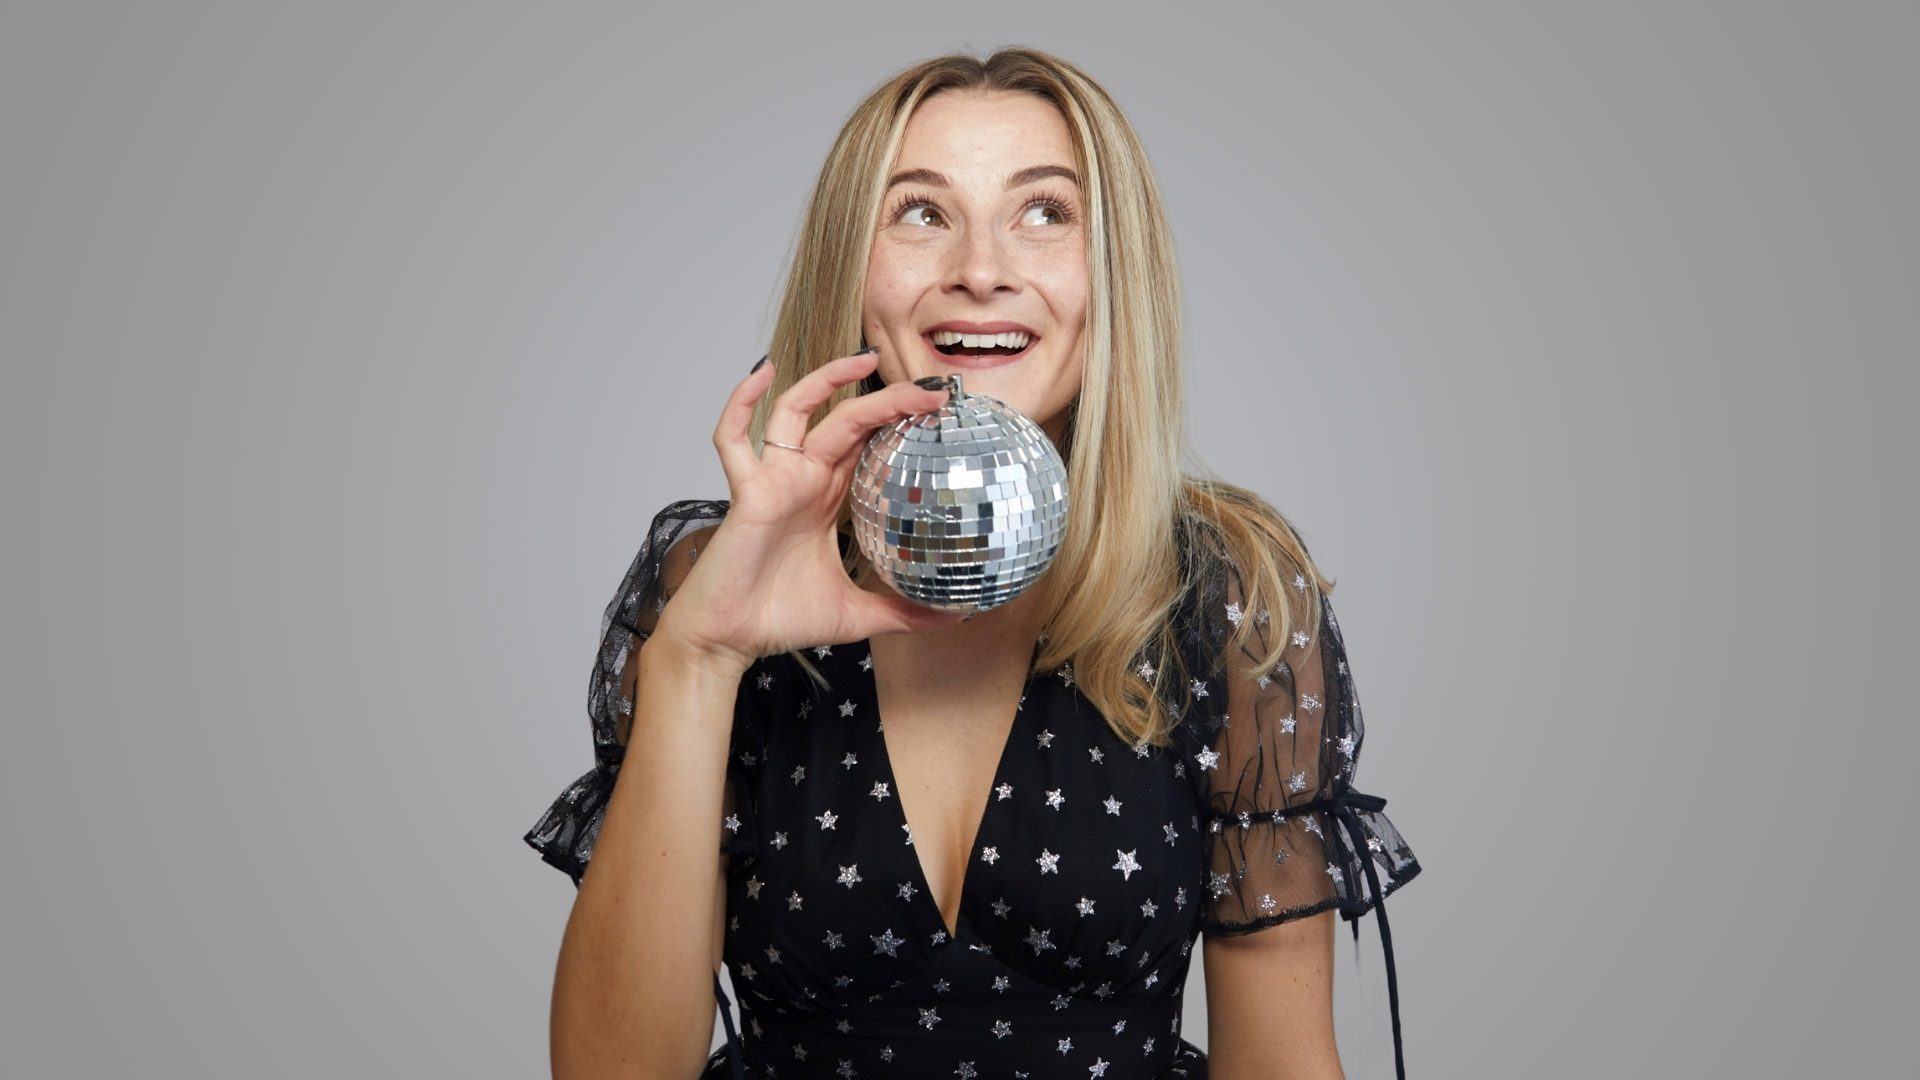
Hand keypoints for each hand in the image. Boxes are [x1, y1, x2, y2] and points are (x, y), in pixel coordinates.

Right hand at [652, 349, 966, 670]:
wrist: (730, 640)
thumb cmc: (781, 619)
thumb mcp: (857, 614)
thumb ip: (903, 613)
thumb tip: (956, 618)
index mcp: (828, 497)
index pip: (868, 443)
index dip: (899, 421)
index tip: (941, 410)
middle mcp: (803, 479)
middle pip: (846, 419)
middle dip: (887, 398)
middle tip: (931, 388)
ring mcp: (773, 480)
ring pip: (797, 411)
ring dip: (826, 380)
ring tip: (864, 359)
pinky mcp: (746, 492)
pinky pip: (733, 439)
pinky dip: (741, 402)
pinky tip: (763, 372)